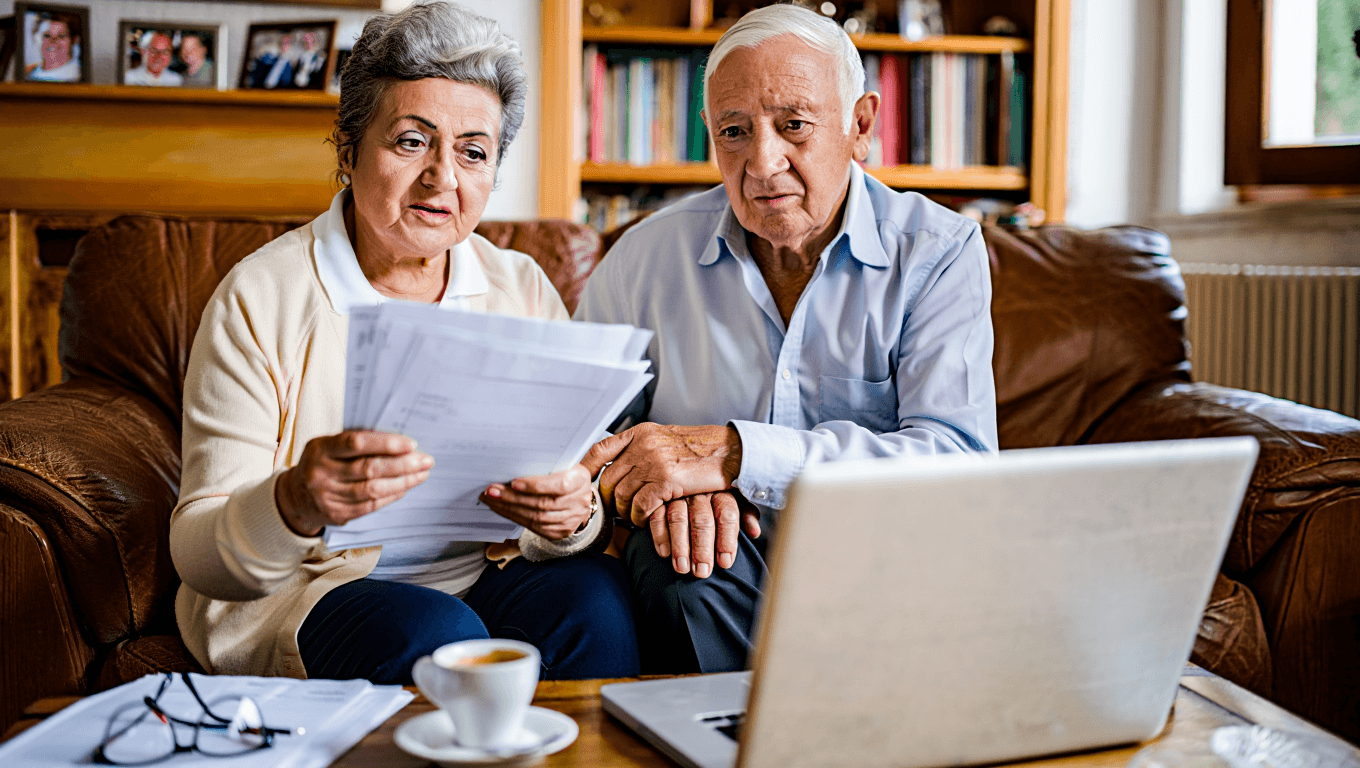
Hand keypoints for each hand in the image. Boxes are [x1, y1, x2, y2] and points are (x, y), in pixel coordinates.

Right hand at [275, 430, 432, 536]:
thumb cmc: (321, 463)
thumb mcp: (327, 446)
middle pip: (368, 469)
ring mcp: (328, 496)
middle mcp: (321, 473)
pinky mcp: (337, 515)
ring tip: (422, 473)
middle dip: (403, 464)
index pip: (355, 443)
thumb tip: (398, 442)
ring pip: (372, 490)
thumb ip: (355, 443)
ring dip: (403, 481)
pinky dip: (391, 495)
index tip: (410, 444)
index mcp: (320, 449)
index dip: (385, 443)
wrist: (294, 497)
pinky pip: (370, 505)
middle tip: (426, 460)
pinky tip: (405, 487)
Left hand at [480, 464, 593, 539]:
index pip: (559, 485)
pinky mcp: (560, 532)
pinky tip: (503, 510)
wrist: (581, 496)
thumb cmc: (566, 474)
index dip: (535, 485)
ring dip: (509, 509)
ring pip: (536, 518)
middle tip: (492, 492)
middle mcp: (577, 502)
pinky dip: (515, 518)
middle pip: (542, 504)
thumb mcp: (562, 464)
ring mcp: (570, 520)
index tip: (514, 482)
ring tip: (492, 500)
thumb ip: (544, 466)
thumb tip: (512, 466)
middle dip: (512, 498)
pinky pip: (534, 527)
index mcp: (579, 480)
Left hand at [581, 423, 742, 523]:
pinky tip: (645, 520)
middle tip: (616, 511)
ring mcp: (653, 463)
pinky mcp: (666, 481)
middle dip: (609, 500)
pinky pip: (640, 506)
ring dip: (625, 512)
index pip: (601, 450)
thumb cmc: (703, 449)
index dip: (586, 468)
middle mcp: (643, 445)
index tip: (580, 481)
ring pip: (622, 496)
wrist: (732, 451)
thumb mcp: (667, 439)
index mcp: (641, 433)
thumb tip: (624, 464)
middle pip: (609, 479)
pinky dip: (639, 517)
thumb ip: (644, 448)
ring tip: (633, 518)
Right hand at [651, 492, 761, 577]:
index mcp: (721, 490)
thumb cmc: (715, 487)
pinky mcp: (657, 496)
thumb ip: (745, 511)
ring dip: (680, 546)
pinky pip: (657, 515)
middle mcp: (700, 490)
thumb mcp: (734, 494)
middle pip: (702, 520)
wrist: (684, 462)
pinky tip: (664, 554)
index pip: (727, 514)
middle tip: (702, 572)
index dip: (727, 540)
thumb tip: (755, 532)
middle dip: (702, 549)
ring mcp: (677, 493)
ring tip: (682, 568)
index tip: (725, 563)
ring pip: (678, 518)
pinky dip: (659, 535)